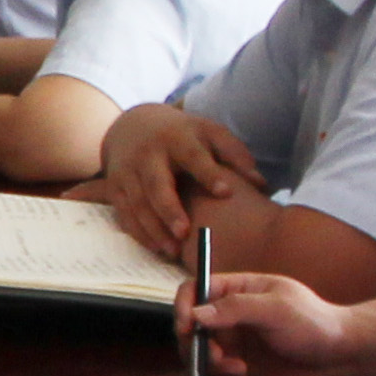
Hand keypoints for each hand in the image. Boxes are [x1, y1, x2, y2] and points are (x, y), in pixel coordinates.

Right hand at [98, 107, 262, 257]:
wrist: (133, 124)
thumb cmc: (183, 135)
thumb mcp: (210, 133)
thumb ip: (235, 155)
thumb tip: (261, 183)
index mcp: (178, 138)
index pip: (194, 157)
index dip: (209, 174)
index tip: (226, 192)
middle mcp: (149, 153)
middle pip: (156, 183)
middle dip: (169, 209)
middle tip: (185, 233)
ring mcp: (127, 171)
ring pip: (137, 203)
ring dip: (153, 229)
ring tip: (173, 251)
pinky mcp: (114, 187)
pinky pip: (124, 213)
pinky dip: (138, 232)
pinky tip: (156, 247)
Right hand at [184, 268, 371, 375]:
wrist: (339, 356)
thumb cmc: (316, 323)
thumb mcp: (277, 308)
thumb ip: (237, 308)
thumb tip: (197, 313)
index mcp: (239, 288)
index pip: (196, 289)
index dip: (184, 305)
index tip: (187, 326)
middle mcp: (231, 313)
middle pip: (191, 322)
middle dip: (194, 341)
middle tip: (212, 355)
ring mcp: (234, 339)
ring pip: (198, 349)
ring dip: (206, 360)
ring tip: (232, 366)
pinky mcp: (238, 363)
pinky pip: (213, 370)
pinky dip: (218, 374)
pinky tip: (241, 373)